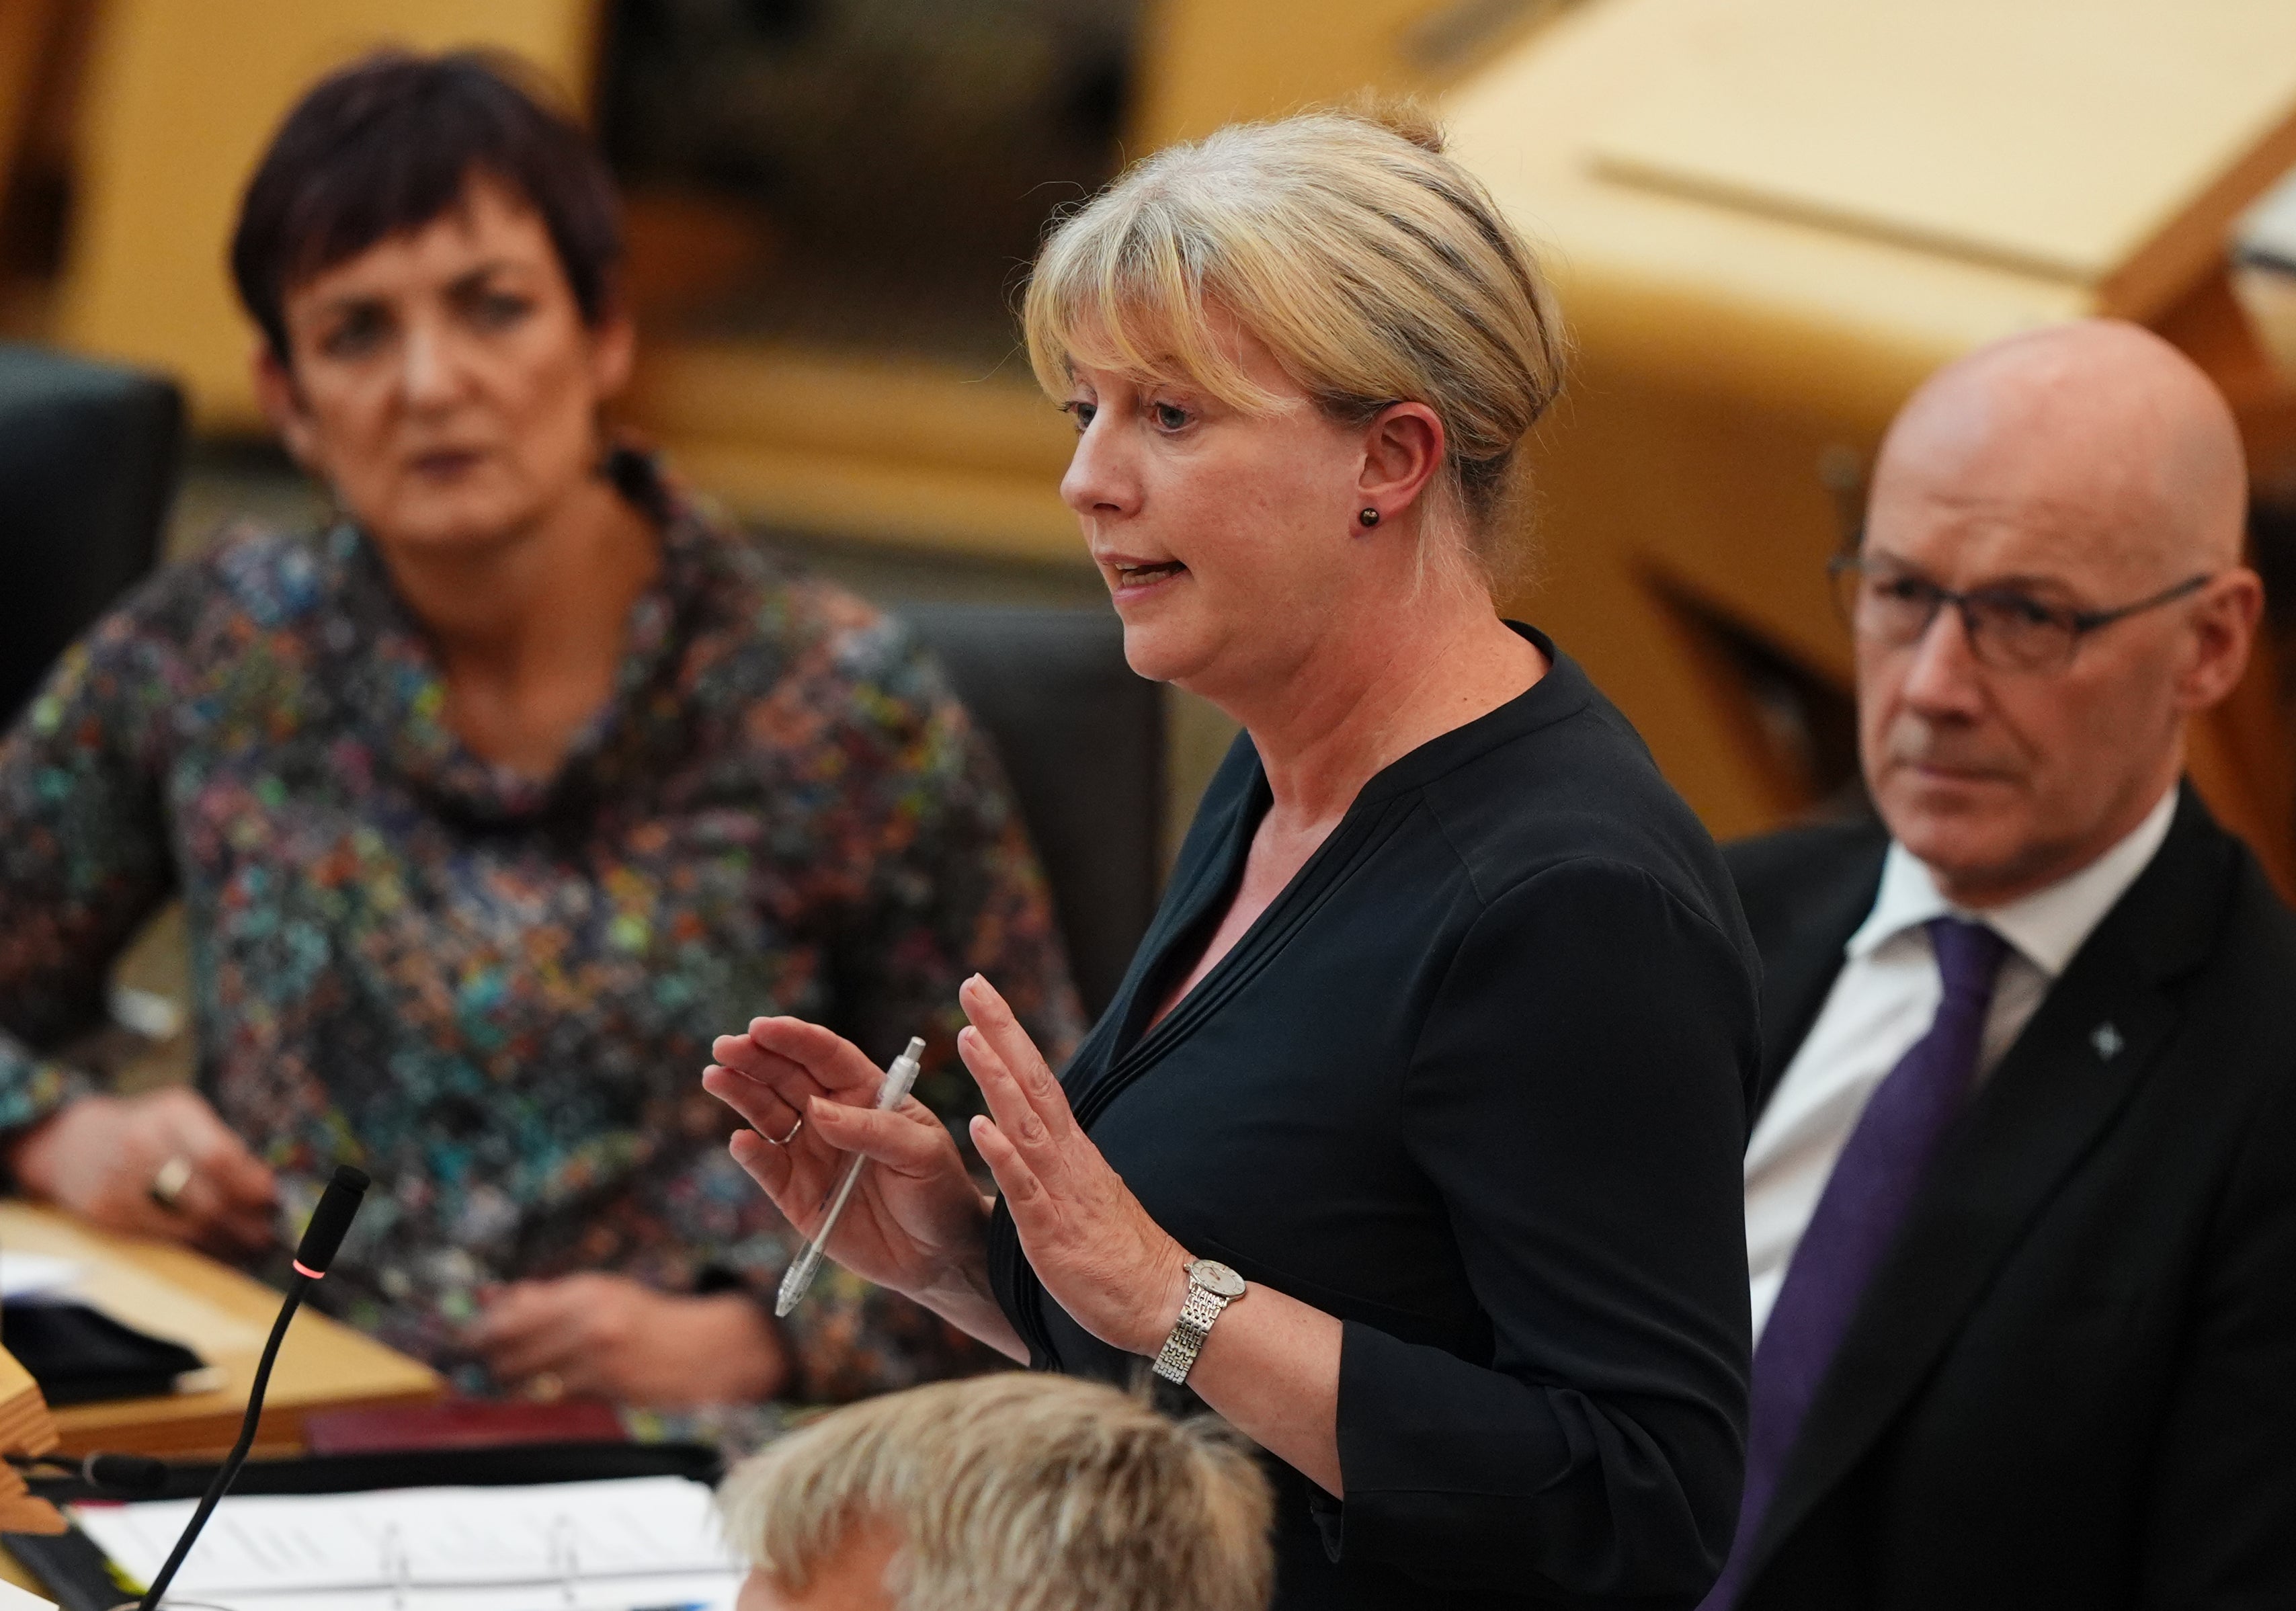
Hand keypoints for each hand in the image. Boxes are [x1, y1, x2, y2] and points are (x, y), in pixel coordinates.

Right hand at [6, 1089, 277, 1255]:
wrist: (68, 1143)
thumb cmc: (144, 1129)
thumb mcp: (183, 1117)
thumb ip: (223, 1145)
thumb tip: (266, 1188)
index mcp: (172, 1112)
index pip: (220, 1156)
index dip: (251, 1185)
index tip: (271, 1200)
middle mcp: (143, 1143)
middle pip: (207, 1196)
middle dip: (246, 1221)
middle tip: (269, 1234)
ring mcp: (120, 1181)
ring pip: (188, 1224)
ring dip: (228, 1241)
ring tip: (252, 1247)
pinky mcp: (106, 1214)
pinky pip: (163, 1239)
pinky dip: (197, 1248)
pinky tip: (217, 1250)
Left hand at [468, 1274, 784, 1406]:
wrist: (698, 1348)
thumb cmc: (642, 1316)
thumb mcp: (597, 1292)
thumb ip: (542, 1296)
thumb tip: (490, 1299)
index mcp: (584, 1291)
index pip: (511, 1315)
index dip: (478, 1332)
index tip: (464, 1341)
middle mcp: (589, 1322)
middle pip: (511, 1350)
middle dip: (489, 1361)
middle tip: (478, 1367)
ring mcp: (599, 1359)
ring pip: (528, 1380)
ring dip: (510, 1384)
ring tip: (507, 1381)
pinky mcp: (606, 1390)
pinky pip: (555, 1398)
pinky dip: (543, 1396)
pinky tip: (546, 1390)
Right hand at [703, 1018, 994, 1314]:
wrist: (937, 1255)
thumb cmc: (939, 1191)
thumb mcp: (921, 1153)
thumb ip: (872, 1130)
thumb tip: (817, 1111)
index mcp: (866, 1093)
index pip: (825, 1056)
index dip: (794, 1039)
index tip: (763, 1027)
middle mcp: (831, 1115)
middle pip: (787, 1077)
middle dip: (755, 1058)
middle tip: (725, 1047)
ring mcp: (809, 1152)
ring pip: (767, 1114)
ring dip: (741, 1094)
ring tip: (717, 1076)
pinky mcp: (794, 1193)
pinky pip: (766, 1167)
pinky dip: (750, 1153)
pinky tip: (741, 1141)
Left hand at [957, 975, 1190, 1356]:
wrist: (1162, 1299)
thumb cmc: (1119, 1255)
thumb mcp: (1082, 1198)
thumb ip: (1055, 1166)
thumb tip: (1027, 1139)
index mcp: (1071, 1151)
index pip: (1037, 1079)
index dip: (1009, 1036)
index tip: (982, 997)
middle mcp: (1067, 1158)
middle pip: (1032, 1081)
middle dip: (1002, 1031)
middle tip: (973, 984)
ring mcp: (1060, 1191)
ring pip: (1026, 1123)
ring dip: (997, 1078)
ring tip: (968, 1037)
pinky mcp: (1052, 1230)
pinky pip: (1024, 1187)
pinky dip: (1003, 1155)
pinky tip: (979, 1127)